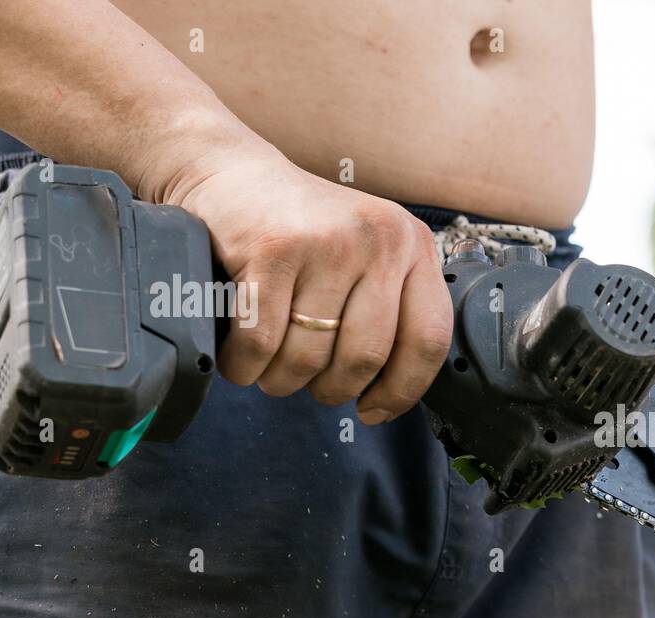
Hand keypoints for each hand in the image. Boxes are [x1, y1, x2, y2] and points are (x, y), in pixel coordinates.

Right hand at [170, 149, 451, 424]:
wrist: (225, 170)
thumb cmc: (299, 230)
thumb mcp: (365, 255)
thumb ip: (389, 309)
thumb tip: (390, 394)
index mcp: (413, 247)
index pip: (429, 340)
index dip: (403, 390)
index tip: (376, 410)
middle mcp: (380, 240)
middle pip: (366, 357)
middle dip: (332, 389)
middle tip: (312, 385)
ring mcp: (327, 242)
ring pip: (310, 357)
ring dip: (282, 380)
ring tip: (271, 368)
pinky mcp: (272, 249)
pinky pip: (261, 343)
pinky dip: (244, 365)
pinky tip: (239, 357)